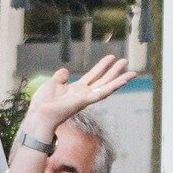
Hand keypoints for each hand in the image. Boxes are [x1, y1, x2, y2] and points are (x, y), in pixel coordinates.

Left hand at [18, 50, 134, 136]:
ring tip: (133, 72)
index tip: (111, 57)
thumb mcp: (52, 84)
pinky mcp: (85, 101)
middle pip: (103, 80)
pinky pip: (102, 93)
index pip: (93, 76)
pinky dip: (114, 87)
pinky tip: (123, 81)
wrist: (39, 114)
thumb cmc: (43, 104)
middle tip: (125, 60)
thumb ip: (60, 77)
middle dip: (115, 71)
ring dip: (120, 79)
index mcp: (77, 90)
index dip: (102, 66)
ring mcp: (86, 98)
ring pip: (107, 87)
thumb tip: (65, 71)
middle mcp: (84, 94)